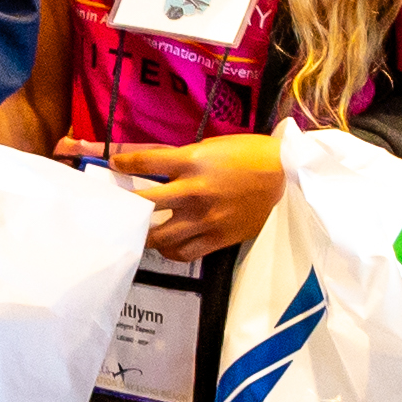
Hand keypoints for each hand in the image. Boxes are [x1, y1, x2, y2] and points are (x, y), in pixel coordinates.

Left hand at [68, 131, 282, 260]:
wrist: (286, 175)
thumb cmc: (249, 155)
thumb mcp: (212, 148)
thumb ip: (184, 160)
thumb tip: (156, 170)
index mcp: (192, 161)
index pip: (146, 161)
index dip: (124, 164)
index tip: (114, 166)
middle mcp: (194, 191)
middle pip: (145, 203)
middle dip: (126, 206)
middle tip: (117, 208)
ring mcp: (205, 218)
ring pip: (160, 236)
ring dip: (145, 234)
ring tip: (139, 232)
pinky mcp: (218, 238)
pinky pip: (184, 253)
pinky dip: (170, 251)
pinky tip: (167, 245)